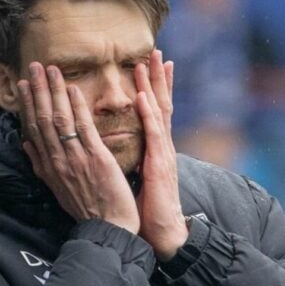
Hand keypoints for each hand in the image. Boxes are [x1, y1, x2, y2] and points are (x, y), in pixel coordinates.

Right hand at [18, 62, 139, 232]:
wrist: (108, 228)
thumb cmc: (87, 209)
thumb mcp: (57, 188)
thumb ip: (41, 164)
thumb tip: (25, 143)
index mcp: (49, 166)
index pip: (34, 129)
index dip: (29, 104)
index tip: (25, 84)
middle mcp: (58, 160)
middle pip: (43, 119)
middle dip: (38, 90)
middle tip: (34, 65)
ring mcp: (76, 159)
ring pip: (60, 119)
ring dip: (54, 91)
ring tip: (51, 69)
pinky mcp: (96, 159)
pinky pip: (84, 128)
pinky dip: (77, 108)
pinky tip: (73, 89)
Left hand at [135, 49, 187, 260]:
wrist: (162, 233)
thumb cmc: (147, 210)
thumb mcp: (138, 179)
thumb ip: (133, 160)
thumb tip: (122, 149)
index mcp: (156, 150)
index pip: (155, 112)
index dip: (153, 88)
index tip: (149, 66)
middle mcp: (162, 147)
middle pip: (162, 104)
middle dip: (158, 78)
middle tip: (156, 52)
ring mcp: (163, 153)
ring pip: (160, 111)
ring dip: (154, 85)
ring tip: (150, 62)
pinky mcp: (159, 164)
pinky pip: (154, 134)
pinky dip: (149, 113)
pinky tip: (143, 97)